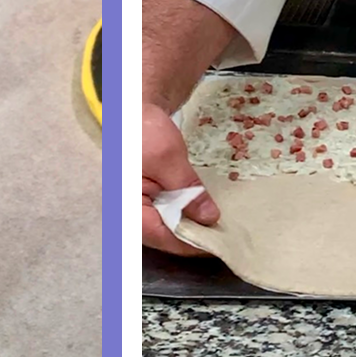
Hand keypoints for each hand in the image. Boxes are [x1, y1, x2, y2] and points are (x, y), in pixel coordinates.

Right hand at [142, 102, 219, 254]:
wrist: (135, 112)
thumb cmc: (143, 132)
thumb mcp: (168, 158)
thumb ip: (188, 190)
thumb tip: (209, 218)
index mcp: (130, 207)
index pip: (164, 237)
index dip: (193, 243)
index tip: (220, 244)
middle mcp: (132, 213)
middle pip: (166, 237)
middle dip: (195, 237)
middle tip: (225, 237)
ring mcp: (140, 208)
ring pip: (168, 228)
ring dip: (192, 227)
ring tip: (219, 227)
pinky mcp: (148, 201)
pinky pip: (168, 216)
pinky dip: (186, 216)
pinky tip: (204, 213)